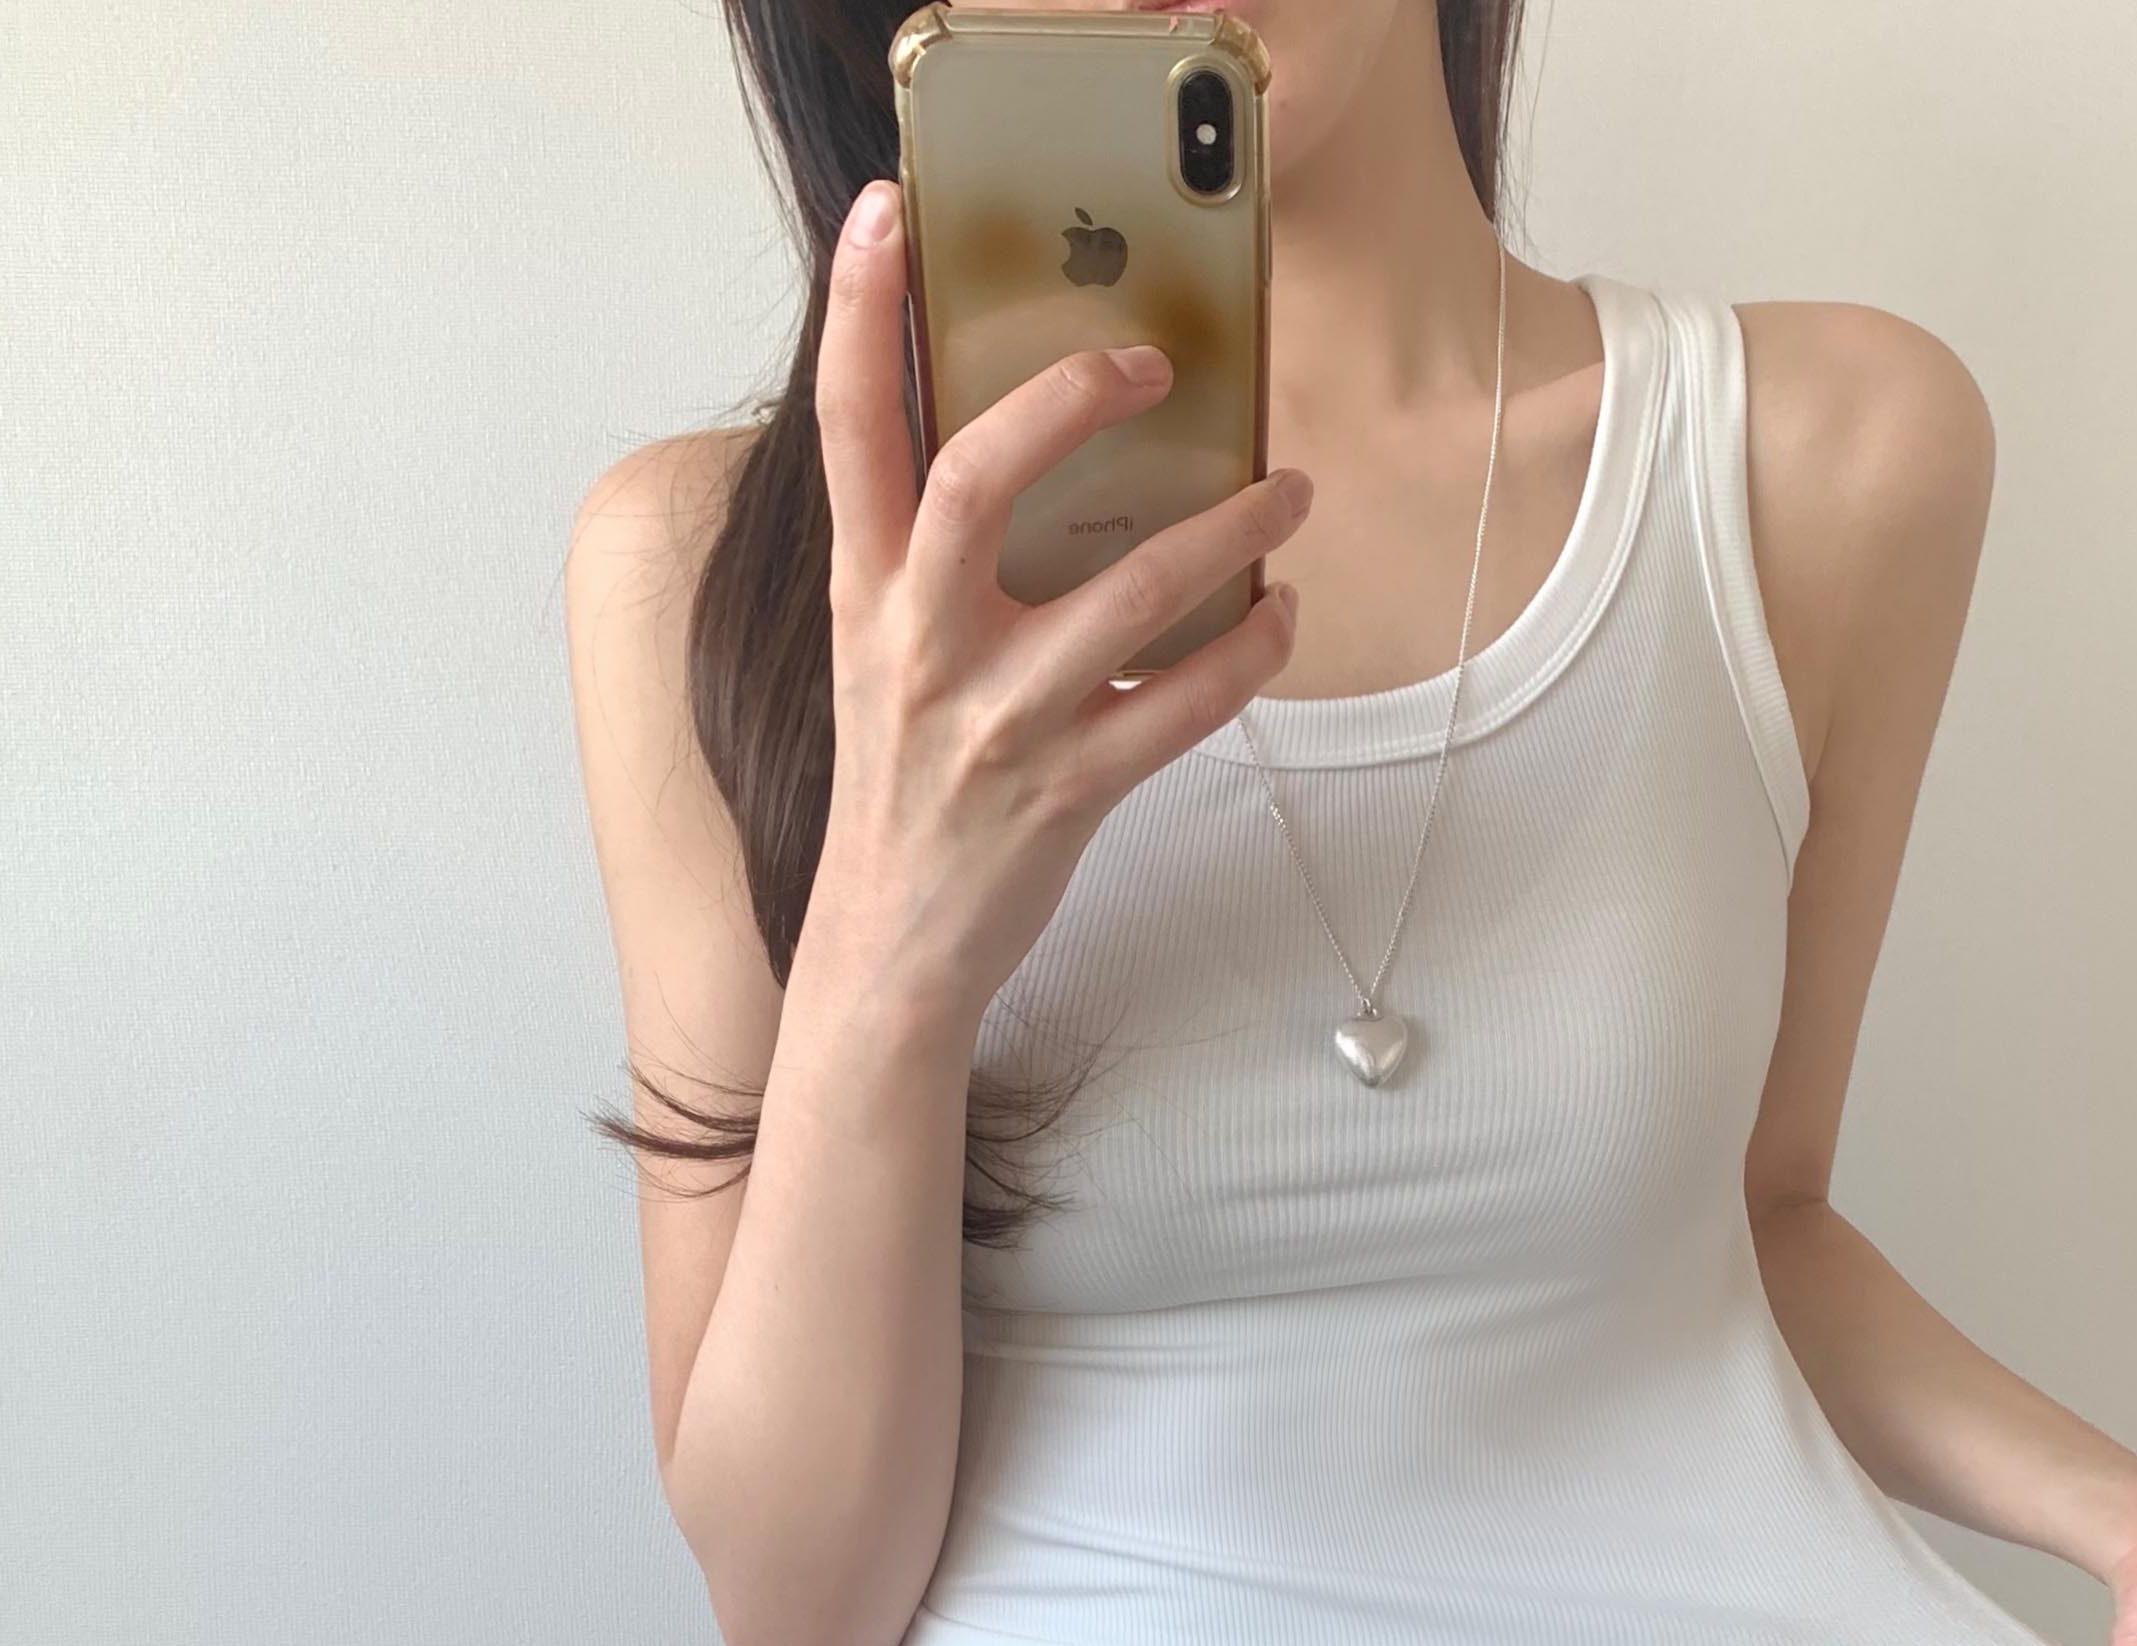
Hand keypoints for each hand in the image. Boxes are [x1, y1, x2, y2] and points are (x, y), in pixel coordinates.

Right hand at [804, 176, 1310, 1023]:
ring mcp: (994, 723)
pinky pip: (1184, 705)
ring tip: (1287, 489)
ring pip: (1126, 595)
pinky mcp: (1067, 791)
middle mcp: (918, 645)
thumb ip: (929, 555)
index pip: (848, 428)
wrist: (893, 943)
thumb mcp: (882, 655)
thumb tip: (1031, 447)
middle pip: (977, 480)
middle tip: (1151, 361)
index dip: (856, 310)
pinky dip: (1250, 652)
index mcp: (865, 593)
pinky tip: (1281, 613)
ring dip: (1227, 530)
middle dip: (1068, 400)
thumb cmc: (904, 784)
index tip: (886, 211)